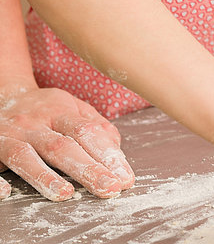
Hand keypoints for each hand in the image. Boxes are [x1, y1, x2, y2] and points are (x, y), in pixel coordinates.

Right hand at [0, 85, 132, 200]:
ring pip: (27, 156)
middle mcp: (36, 123)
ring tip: (66, 194)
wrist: (4, 95)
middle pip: (62, 147)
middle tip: (110, 189)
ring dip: (45, 177)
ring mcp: (11, 136)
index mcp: (60, 112)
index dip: (107, 154)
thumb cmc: (45, 107)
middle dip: (88, 170)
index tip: (124, 177)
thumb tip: (115, 149)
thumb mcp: (72, 107)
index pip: (87, 132)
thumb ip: (95, 125)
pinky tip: (7, 192)